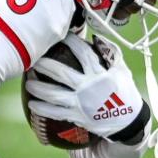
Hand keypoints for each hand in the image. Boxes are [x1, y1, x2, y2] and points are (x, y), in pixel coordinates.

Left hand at [26, 33, 147, 140]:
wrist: (128, 122)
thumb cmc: (124, 93)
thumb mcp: (122, 71)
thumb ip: (111, 54)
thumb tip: (97, 37)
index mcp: (100, 74)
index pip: (83, 54)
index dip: (72, 43)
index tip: (62, 35)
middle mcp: (88, 87)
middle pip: (62, 74)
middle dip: (46, 65)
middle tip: (33, 59)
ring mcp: (81, 103)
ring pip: (55, 95)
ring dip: (39, 89)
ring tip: (28, 83)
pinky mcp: (77, 116)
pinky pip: (56, 113)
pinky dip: (43, 109)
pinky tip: (31, 104)